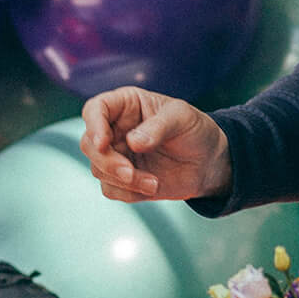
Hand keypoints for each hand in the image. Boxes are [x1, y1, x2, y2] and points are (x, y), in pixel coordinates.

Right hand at [79, 87, 230, 203]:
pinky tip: (153, 187)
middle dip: (106, 161)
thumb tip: (132, 142)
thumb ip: (158, 127)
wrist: (209, 161)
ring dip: (122, 180)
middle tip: (129, 172)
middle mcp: (115, 129)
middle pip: (89, 144)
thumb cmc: (194, 130)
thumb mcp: (182, 118)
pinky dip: (128, 193)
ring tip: (153, 182)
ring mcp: (117, 155)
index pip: (95, 109)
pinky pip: (111, 189)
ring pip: (98, 169)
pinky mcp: (123, 179)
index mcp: (125, 105)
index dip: (93, 125)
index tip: (103, 143)